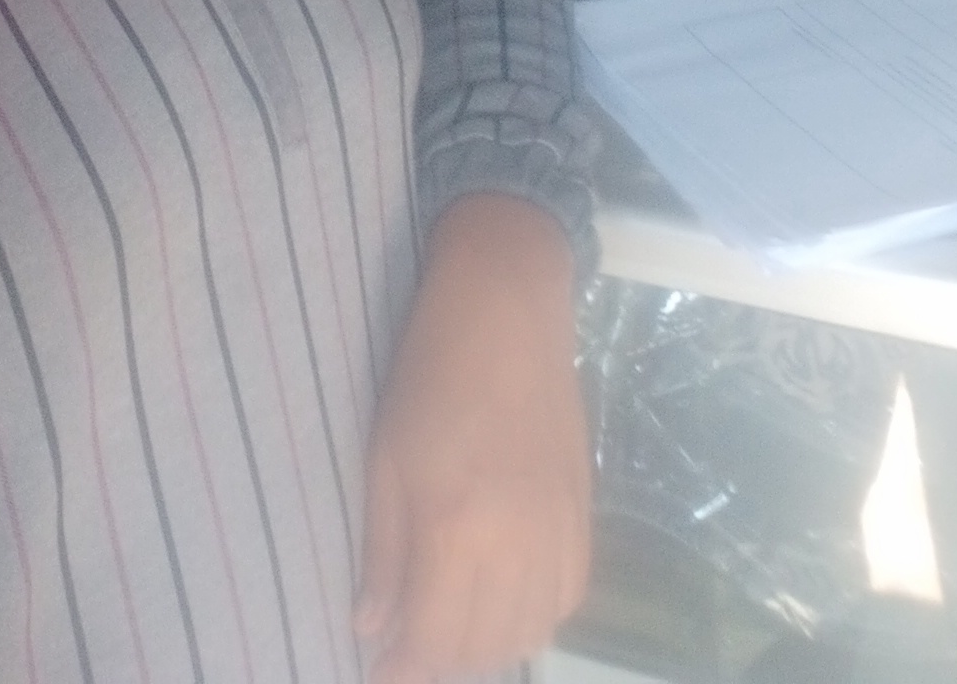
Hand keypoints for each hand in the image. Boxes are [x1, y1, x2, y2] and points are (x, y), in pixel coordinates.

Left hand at [356, 195, 590, 683]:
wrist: (508, 308)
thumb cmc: (429, 372)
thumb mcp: (385, 457)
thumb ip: (382, 551)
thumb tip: (371, 627)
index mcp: (454, 531)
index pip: (431, 640)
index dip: (402, 668)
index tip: (378, 671)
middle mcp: (515, 547)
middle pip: (481, 647)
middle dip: (440, 661)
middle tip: (407, 644)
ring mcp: (557, 534)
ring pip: (528, 633)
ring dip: (486, 647)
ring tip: (450, 628)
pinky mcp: (584, 517)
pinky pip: (567, 600)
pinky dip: (535, 619)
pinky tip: (505, 604)